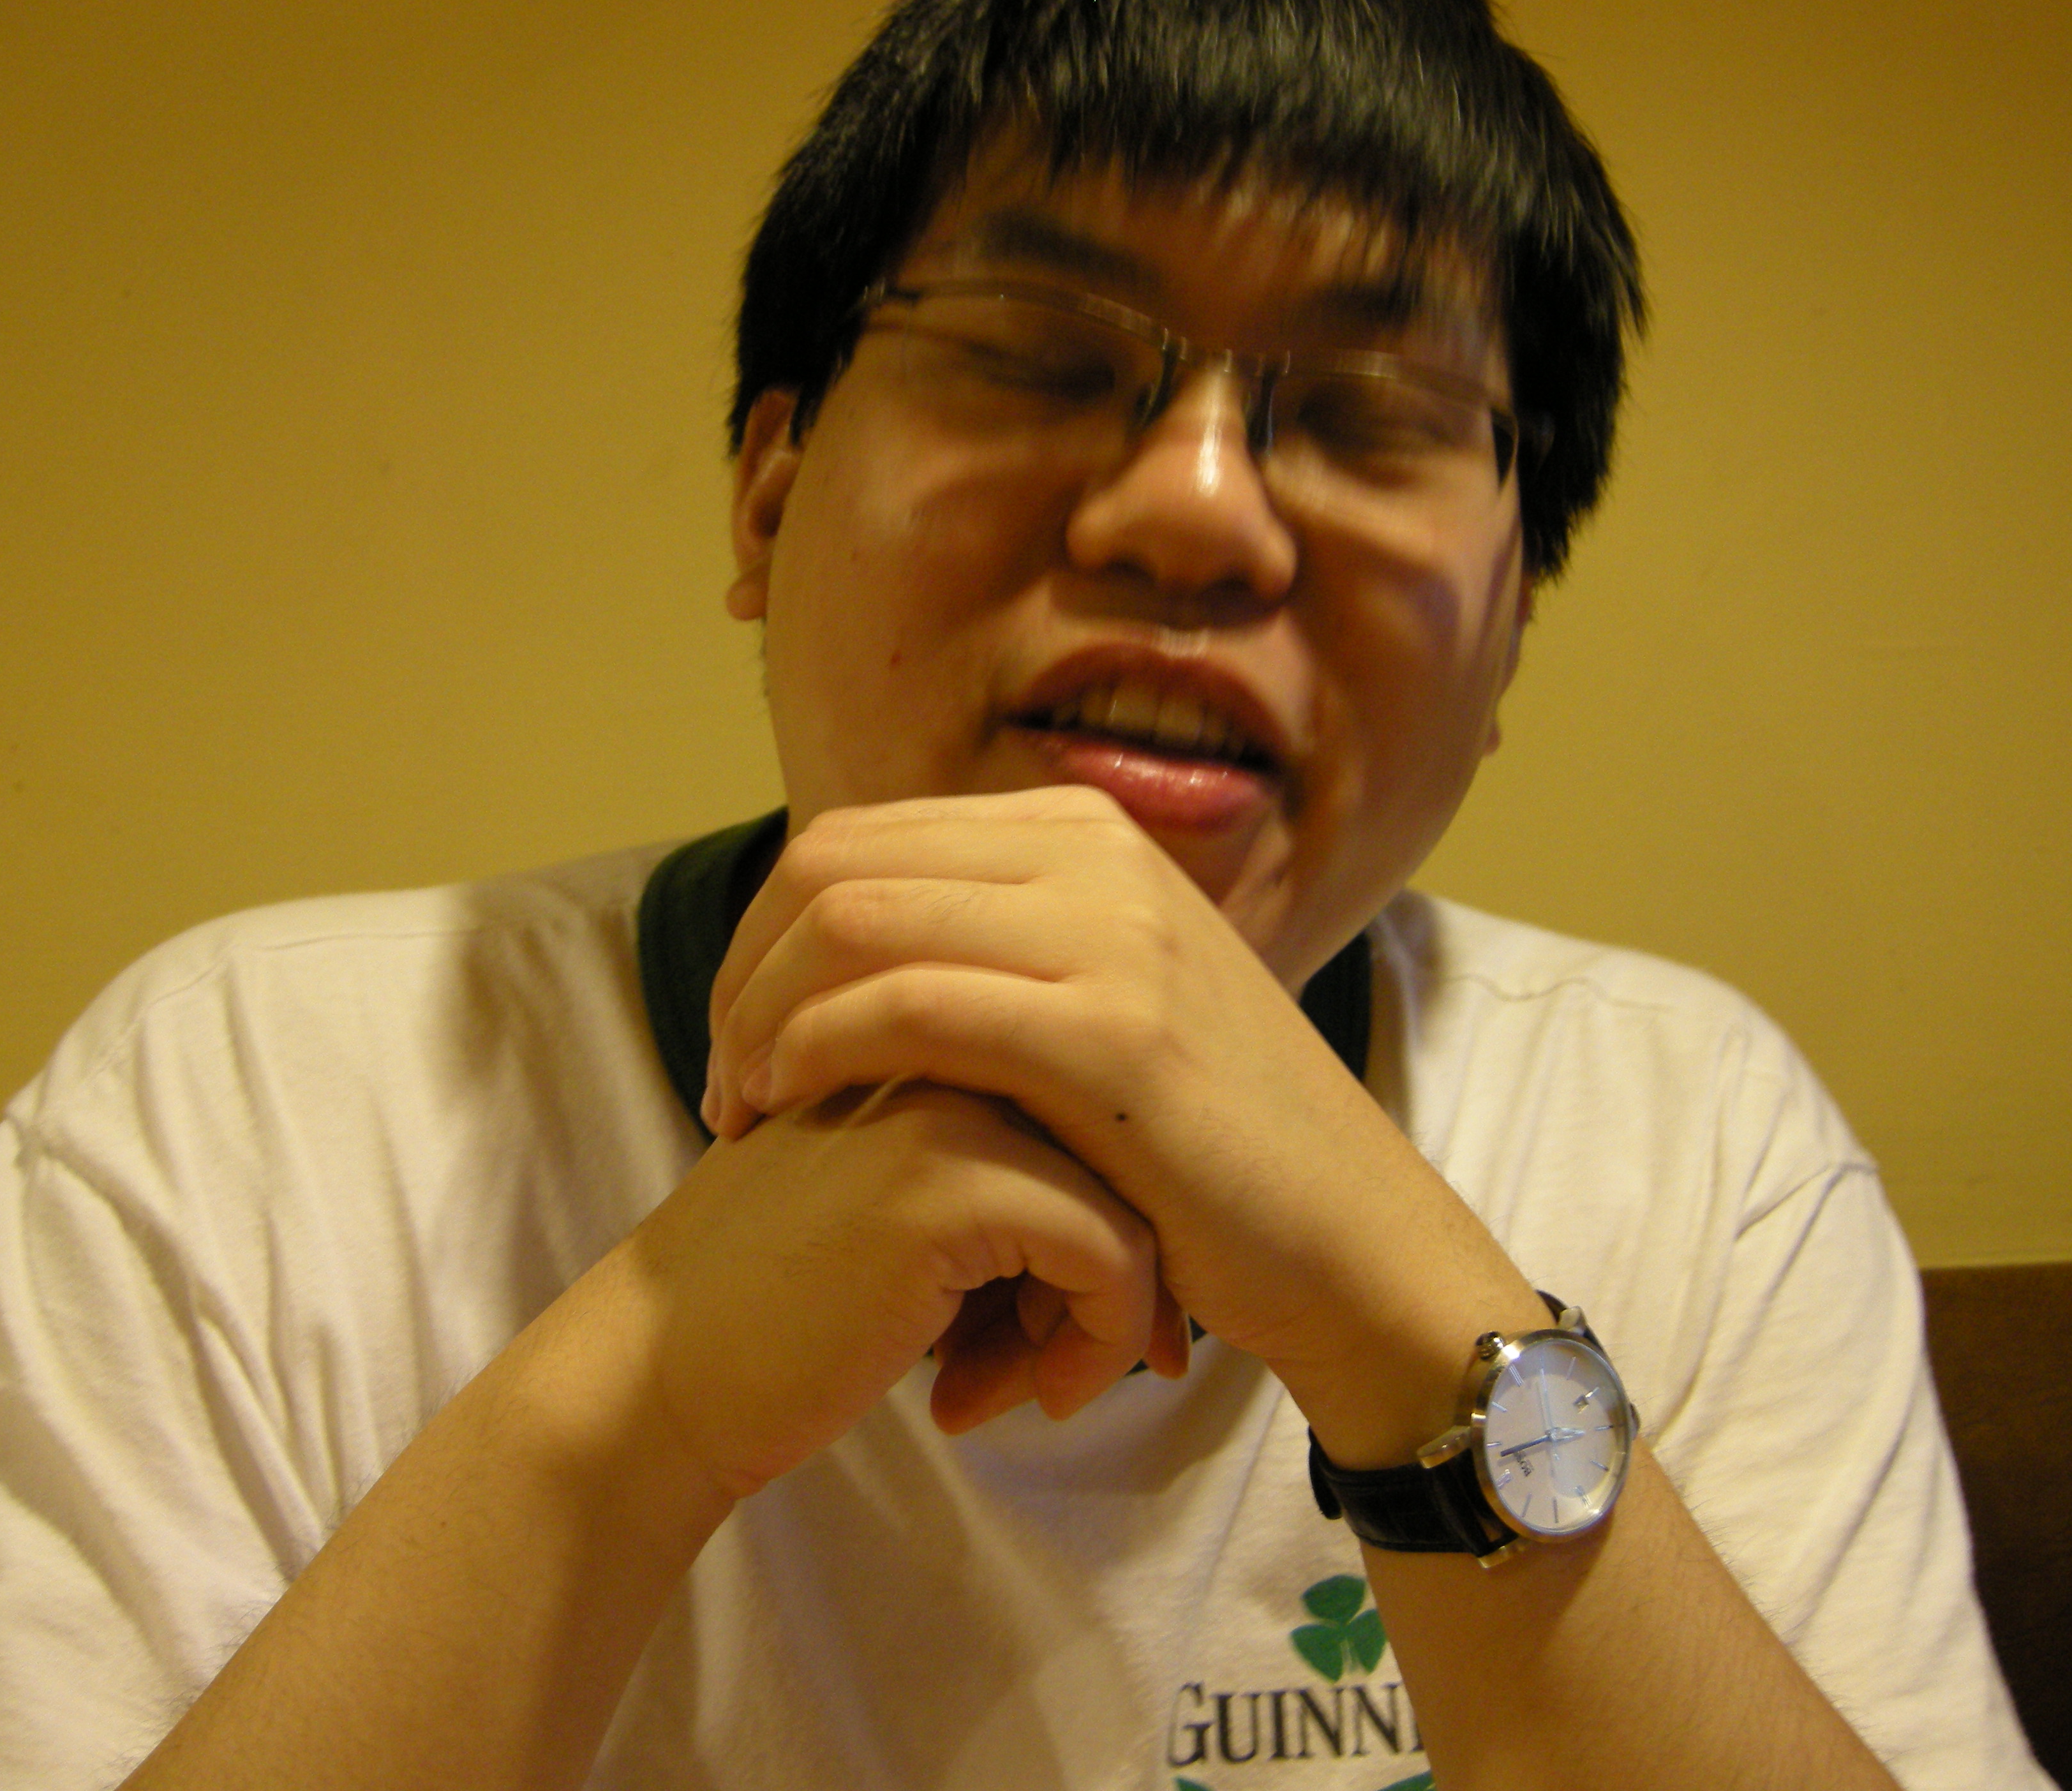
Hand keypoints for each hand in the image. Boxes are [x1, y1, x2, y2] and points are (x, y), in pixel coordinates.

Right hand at [608, 1079, 1186, 1496]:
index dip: (1112, 1218)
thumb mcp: (908, 1202)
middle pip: (1126, 1146)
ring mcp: (948, 1096)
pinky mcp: (950, 1180)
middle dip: (1122, 1272)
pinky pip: (1111, 1255)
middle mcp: (947, 1034)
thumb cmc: (785, 1305)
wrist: (660, 1373)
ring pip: (1135, 1196)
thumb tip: (1154, 1229)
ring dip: (1108, 1316)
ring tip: (1020, 1381)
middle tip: (1059, 1360)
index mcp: (934, 1019)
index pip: (1096, 1102)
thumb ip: (1009, 1166)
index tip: (1062, 1317)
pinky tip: (1008, 1400)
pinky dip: (1096, 1342)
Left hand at [697, 788, 1540, 1447]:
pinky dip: (818, 1050)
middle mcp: (1096, 855)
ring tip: (743, 1107)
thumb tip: (858, 942)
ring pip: (857, 921)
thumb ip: (1002, 952)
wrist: (1348, 1238)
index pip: (859, 838)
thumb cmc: (1206, 1148)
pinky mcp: (1113, 1036)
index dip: (765, 932)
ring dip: (760, 1013)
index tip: (740, 1037)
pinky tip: (791, 1110)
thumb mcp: (1105, 1003)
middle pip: (837, 864)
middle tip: (724, 1081)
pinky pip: (912, 1006)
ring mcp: (1112, 935)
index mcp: (1083, 834)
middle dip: (744, 969)